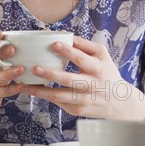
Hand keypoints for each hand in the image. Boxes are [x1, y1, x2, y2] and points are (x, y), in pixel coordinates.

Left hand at [19, 37, 144, 118]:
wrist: (119, 102)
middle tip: (35, 68)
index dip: (68, 51)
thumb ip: (85, 45)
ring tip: (25, 85)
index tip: (54, 44)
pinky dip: (45, 97)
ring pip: (59, 96)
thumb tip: (66, 35)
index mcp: (98, 69)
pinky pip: (58, 103)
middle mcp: (91, 85)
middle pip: (69, 80)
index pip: (82, 59)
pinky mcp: (77, 110)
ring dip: (41, 91)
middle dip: (50, 75)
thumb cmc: (107, 74)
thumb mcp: (103, 56)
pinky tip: (34, 91)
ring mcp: (84, 100)